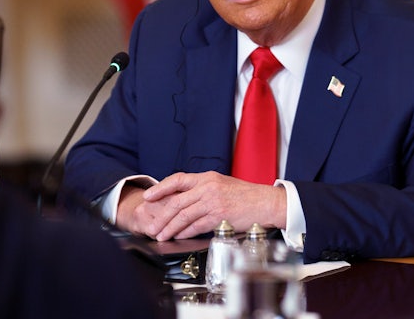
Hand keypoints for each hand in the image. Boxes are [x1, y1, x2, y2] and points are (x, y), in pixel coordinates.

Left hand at [136, 171, 286, 240]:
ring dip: (170, 228)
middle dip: (161, 216)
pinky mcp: (219, 216)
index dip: (161, 188)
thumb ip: (203, 189)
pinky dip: (185, 233)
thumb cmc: (245, 195)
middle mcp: (208, 187)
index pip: (177, 179)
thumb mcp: (222, 184)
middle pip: (176, 202)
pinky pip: (196, 226)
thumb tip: (184, 199)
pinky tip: (178, 237)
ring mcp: (213, 202)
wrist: (265, 203)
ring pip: (183, 216)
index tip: (148, 197)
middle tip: (151, 226)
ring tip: (161, 235)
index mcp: (207, 177)